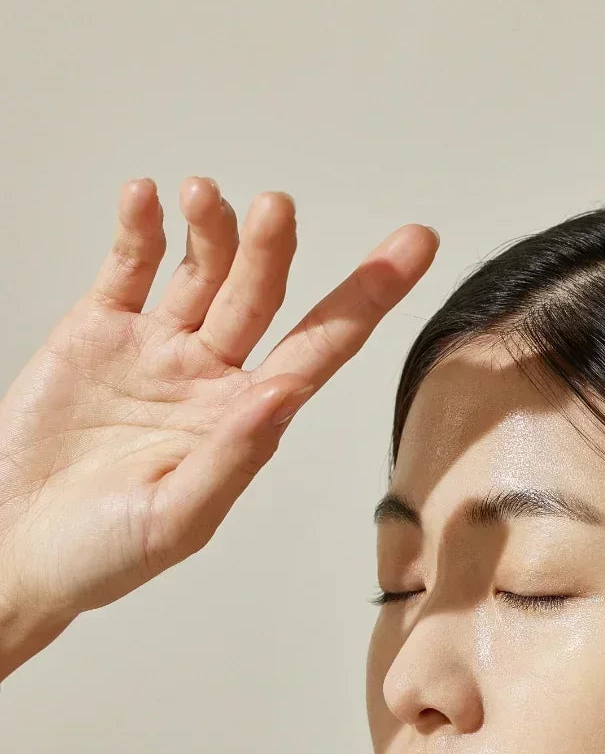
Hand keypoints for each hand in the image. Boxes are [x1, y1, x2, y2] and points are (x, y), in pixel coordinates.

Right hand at [0, 176, 436, 629]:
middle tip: (275, 210)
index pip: (320, 348)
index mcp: (245, 421)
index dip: (367, 298)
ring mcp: (156, 350)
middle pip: (260, 294)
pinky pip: (128, 267)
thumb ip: (231, 458)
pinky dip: (139, 228)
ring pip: (201, 269)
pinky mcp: (96, 332)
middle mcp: (211, 378)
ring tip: (203, 196)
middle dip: (272, 248)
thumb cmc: (99, 556)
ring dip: (211, 227)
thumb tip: (283, 396)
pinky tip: (146, 198)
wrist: (12, 550)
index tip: (415, 245)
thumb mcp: (175, 520)